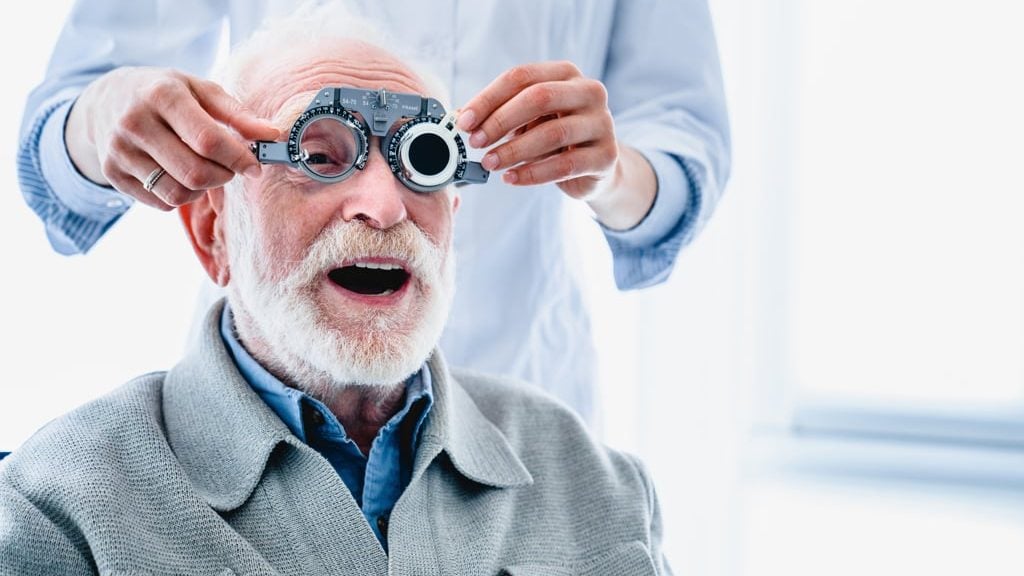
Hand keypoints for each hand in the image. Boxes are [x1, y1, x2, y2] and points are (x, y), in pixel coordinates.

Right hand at [65, 67, 279, 210]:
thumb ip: (237, 114)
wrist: (106, 100)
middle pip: (195, 173)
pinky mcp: (112, 174)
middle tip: (230, 168)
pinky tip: (178, 174)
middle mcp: (135, 123)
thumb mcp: (200, 90)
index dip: (238, 158)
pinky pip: (162, 203)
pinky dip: (181, 195)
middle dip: (224, 176)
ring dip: (203, 189)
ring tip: (204, 168)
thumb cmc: (166, 93)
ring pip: (178, 193)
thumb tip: (272, 135)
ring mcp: (119, 151)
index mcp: (161, 95)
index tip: (254, 166)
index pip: (208, 140)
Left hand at [457, 61, 618, 200]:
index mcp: (566, 74)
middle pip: (539, 98)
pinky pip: (564, 165)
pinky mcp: (606, 156)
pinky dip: (532, 174)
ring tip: (490, 162)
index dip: (488, 98)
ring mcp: (602, 124)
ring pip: (552, 133)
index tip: (464, 121)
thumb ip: (501, 114)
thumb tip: (462, 119)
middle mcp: (589, 92)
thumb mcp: (529, 118)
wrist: (596, 165)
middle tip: (475, 142)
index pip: (522, 76)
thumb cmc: (555, 136)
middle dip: (500, 121)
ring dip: (514, 150)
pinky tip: (511, 178)